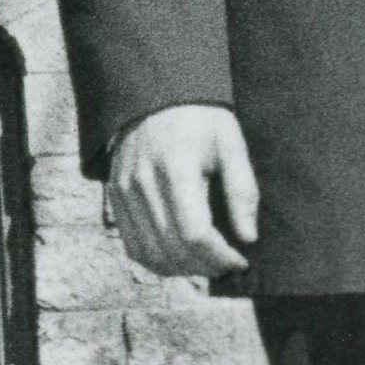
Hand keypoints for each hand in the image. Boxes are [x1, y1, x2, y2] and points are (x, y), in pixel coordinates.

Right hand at [108, 104, 264, 279]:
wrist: (155, 95)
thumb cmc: (201, 120)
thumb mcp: (231, 145)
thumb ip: (242, 191)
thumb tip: (248, 238)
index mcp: (176, 167)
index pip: (195, 233)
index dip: (221, 257)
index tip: (241, 260)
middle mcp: (144, 182)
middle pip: (172, 249)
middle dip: (205, 267)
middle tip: (228, 265)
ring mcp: (124, 190)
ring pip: (150, 254)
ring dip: (181, 270)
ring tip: (206, 264)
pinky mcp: (115, 195)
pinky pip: (132, 245)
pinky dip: (156, 261)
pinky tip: (179, 258)